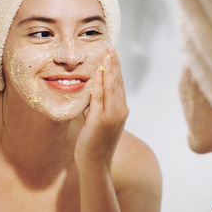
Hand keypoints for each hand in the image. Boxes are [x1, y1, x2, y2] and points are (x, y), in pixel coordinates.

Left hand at [76, 48, 128, 169]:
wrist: (96, 164)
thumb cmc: (95, 145)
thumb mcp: (97, 122)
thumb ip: (96, 107)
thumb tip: (91, 93)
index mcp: (121, 111)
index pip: (119, 85)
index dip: (116, 69)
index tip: (113, 54)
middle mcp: (120, 111)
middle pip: (117, 82)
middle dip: (114, 64)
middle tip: (112, 47)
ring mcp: (112, 116)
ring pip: (111, 87)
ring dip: (109, 69)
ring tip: (107, 54)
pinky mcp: (101, 120)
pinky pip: (100, 98)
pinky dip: (100, 83)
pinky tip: (98, 71)